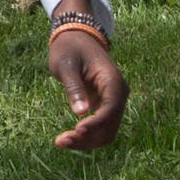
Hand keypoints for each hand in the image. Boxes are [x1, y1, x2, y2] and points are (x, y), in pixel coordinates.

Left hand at [47, 26, 127, 150]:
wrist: (75, 38)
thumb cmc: (69, 48)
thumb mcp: (66, 64)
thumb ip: (74, 87)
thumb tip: (81, 112)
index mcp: (113, 81)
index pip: (110, 108)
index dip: (95, 123)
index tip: (76, 130)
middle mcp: (118, 94)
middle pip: (109, 126)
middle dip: (88, 137)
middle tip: (61, 141)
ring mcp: (113, 101)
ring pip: (106, 131)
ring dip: (87, 141)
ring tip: (61, 142)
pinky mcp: (104, 106)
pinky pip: (100, 127)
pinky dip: (86, 135)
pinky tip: (68, 137)